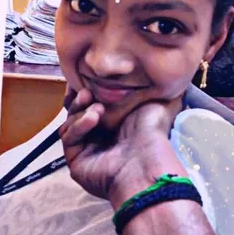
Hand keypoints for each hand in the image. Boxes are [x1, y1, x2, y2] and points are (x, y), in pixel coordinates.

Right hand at [60, 86, 183, 202]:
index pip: (91, 102)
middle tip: (88, 90)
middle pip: (76, 111)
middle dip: (79, 98)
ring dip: (81, 111)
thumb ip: (154, 86)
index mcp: (115, 123)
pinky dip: (79, 126)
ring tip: (98, 108)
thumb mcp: (157, 101)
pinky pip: (69, 138)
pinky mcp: (75, 161)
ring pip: (69, 123)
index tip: (86, 75)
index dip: (87, 88)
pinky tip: (94, 119)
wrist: (146, 163)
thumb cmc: (152, 133)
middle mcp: (99, 137)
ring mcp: (85, 150)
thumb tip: (164, 71)